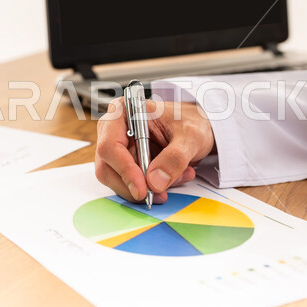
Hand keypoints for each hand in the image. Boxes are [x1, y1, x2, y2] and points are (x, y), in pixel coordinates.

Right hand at [95, 100, 214, 203]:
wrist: (198, 127)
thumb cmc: (191, 121)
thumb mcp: (190, 137)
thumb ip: (174, 158)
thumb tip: (154, 182)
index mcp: (123, 112)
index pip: (110, 146)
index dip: (124, 170)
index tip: (142, 189)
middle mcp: (114, 130)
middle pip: (108, 167)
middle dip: (134, 184)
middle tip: (159, 194)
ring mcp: (119, 148)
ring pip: (118, 180)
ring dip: (147, 187)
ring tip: (177, 177)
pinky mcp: (127, 163)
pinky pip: (130, 184)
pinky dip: (151, 187)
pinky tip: (172, 178)